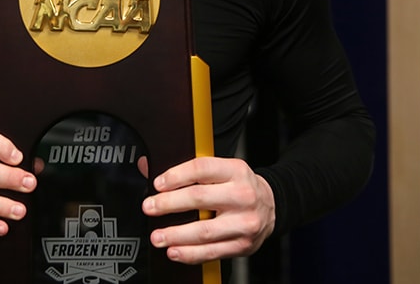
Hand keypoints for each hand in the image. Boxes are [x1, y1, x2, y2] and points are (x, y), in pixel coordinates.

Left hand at [141, 156, 275, 263]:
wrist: (271, 205)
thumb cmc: (240, 186)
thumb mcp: (221, 170)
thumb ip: (187, 170)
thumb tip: (147, 166)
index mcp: (236, 171)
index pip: (202, 169)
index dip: (176, 175)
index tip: (158, 184)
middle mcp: (242, 195)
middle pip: (199, 198)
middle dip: (168, 204)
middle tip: (150, 207)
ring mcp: (244, 222)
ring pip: (204, 230)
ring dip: (175, 235)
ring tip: (158, 236)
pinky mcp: (242, 244)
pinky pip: (211, 252)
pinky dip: (190, 253)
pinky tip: (175, 250)